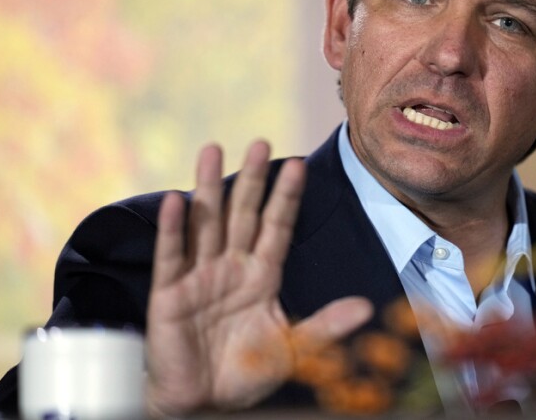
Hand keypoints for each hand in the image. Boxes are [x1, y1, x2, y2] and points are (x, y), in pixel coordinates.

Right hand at [145, 141, 372, 415]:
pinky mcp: (169, 295)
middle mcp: (231, 267)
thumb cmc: (245, 373)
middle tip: (260, 142)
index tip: (298, 164)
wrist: (203, 403)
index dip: (286, 196)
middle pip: (242, 214)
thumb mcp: (293, 348)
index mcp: (261, 275)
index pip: (277, 227)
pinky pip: (172, 256)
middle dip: (252, 179)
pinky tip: (177, 199)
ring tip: (212, 150)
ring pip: (205, 223)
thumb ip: (326, 325)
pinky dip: (173, 229)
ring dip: (208, 188)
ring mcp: (198, 277)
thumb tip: (366, 307)